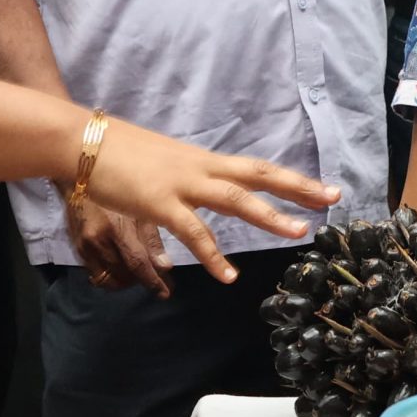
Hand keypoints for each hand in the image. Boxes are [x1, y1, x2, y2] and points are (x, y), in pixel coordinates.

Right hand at [69, 194, 171, 296]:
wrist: (80, 177)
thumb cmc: (120, 189)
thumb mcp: (140, 208)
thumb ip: (152, 239)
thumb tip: (165, 268)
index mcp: (117, 227)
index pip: (137, 263)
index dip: (153, 282)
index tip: (166, 293)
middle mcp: (98, 240)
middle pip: (123, 274)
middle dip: (142, 282)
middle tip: (159, 281)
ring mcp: (84, 246)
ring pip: (110, 278)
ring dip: (128, 281)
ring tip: (141, 273)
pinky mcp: (77, 249)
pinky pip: (96, 274)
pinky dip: (111, 276)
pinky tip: (122, 269)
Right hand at [86, 119, 338, 287]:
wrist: (83, 141)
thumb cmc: (118, 153)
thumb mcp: (163, 166)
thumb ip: (183, 181)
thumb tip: (193, 198)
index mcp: (203, 160)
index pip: (257, 168)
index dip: (292, 178)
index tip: (323, 188)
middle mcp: (201, 168)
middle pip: (260, 175)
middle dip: (298, 187)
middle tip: (333, 197)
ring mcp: (183, 184)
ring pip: (237, 199)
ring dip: (270, 215)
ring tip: (299, 232)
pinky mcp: (160, 201)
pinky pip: (194, 232)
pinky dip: (213, 254)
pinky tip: (228, 275)